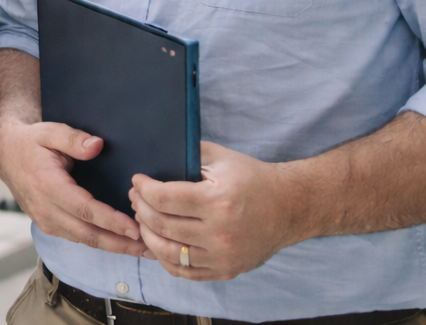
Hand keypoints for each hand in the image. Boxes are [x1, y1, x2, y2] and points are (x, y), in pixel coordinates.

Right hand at [0, 120, 147, 255]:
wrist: (6, 153)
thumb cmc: (31, 141)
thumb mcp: (50, 131)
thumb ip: (74, 138)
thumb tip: (97, 145)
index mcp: (48, 186)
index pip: (85, 210)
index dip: (111, 221)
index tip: (135, 228)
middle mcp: (46, 209)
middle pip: (88, 234)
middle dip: (120, 244)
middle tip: (149, 248)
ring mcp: (45, 220)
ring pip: (83, 240)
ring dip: (113, 247)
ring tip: (142, 250)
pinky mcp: (48, 225)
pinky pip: (77, 238)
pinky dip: (99, 243)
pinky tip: (119, 243)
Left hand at [129, 141, 305, 280]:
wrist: (290, 207)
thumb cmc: (253, 178)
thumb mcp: (222, 158)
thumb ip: (188, 154)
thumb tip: (155, 155)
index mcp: (217, 200)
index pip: (164, 198)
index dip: (143, 189)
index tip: (137, 181)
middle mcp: (220, 232)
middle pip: (162, 225)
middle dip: (140, 208)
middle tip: (135, 197)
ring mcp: (223, 256)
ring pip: (168, 252)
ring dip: (147, 235)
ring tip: (142, 219)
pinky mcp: (227, 270)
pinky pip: (185, 271)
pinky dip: (165, 259)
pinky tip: (158, 243)